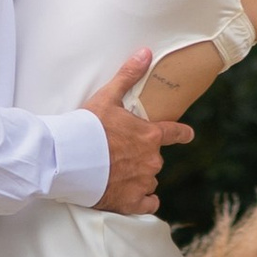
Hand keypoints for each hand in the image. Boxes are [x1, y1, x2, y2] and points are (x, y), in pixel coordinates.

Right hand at [83, 49, 194, 215]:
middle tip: (119, 154)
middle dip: (141, 156)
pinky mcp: (131, 202)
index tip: (188, 135)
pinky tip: (128, 195)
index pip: (176, 133)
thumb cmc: (87, 127)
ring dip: (138, 177)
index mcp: (150, 136)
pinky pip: (148, 203)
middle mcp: (152, 160)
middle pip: (155, 159)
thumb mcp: (107, 97)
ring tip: (116, 173)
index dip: (183, 134)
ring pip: (149, 180)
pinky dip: (141, 200)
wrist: (68, 159)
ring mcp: (143, 182)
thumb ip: (128, 75)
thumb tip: (146, 52)